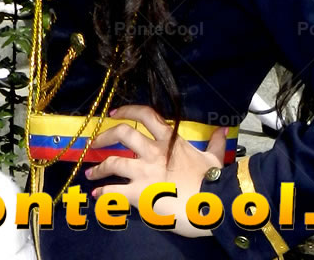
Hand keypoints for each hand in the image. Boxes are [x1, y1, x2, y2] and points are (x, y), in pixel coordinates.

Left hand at [86, 105, 227, 236]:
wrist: (211, 203)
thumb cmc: (212, 180)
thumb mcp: (214, 158)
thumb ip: (216, 143)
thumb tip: (222, 130)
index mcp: (170, 140)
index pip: (146, 115)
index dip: (128, 110)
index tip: (115, 113)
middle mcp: (153, 152)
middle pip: (123, 133)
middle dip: (105, 136)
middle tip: (95, 143)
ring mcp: (144, 172)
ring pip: (113, 162)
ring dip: (99, 168)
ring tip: (90, 173)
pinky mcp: (139, 193)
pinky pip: (114, 191)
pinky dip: (103, 193)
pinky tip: (97, 195)